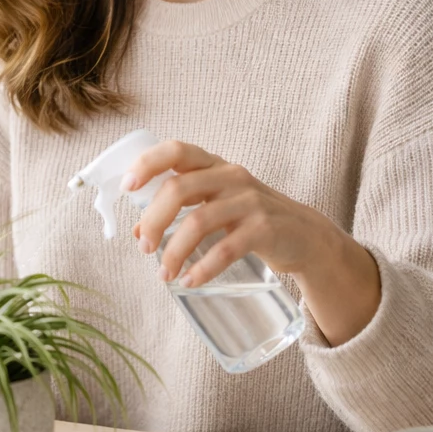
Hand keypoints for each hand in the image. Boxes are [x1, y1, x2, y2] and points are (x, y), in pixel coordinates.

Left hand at [124, 140, 380, 344]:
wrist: (306, 236)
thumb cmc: (251, 218)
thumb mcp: (215, 205)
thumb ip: (179, 212)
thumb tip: (139, 232)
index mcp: (214, 165)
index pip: (176, 150)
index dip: (147, 164)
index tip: (127, 187)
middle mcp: (231, 176)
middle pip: (178, 188)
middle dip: (154, 220)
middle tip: (144, 247)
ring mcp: (250, 201)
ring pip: (198, 221)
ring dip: (174, 251)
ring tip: (164, 274)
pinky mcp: (265, 229)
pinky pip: (226, 249)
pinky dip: (204, 268)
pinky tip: (190, 281)